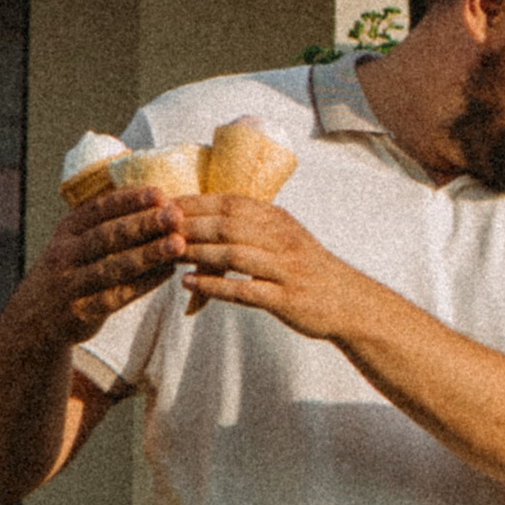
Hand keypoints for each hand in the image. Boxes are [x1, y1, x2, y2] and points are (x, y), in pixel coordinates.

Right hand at [32, 189, 183, 336]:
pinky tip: (167, 273)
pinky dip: (144, 284)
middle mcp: (63, 254)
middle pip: (106, 235)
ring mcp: (69, 284)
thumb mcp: (73, 242)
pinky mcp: (79, 312)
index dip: (129, 200)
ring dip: (148, 254)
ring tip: (178, 244)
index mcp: (66, 231)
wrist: (32, 321)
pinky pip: (116, 296)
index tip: (160, 193)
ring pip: (112, 267)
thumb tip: (156, 198)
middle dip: (142, 224)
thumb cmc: (68, 272)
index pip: (98, 209)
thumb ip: (105, 223)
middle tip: (175, 215)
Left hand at [174, 198, 371, 343]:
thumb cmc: (308, 271)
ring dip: (197, 252)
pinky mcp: (286, 298)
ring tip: (167, 253)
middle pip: (228, 224)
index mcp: (279, 221)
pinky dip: (214, 286)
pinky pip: (244, 289)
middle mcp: (282, 240)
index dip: (194, 202)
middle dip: (189, 224)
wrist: (348, 302)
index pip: (230, 203)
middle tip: (156, 227)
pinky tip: (189, 283)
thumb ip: (250, 227)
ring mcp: (285, 269)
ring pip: (234, 253)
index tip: (163, 203)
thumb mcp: (284, 238)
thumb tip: (204, 221)